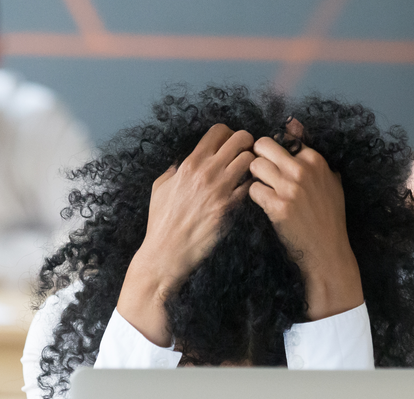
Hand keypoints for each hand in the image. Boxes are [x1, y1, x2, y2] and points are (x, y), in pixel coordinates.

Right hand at [117, 123, 255, 345]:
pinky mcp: (230, 208)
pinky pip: (250, 187)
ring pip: (250, 160)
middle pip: (240, 139)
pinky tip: (248, 192)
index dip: (229, 133)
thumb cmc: (161, 222)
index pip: (218, 131)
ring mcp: (220, 189)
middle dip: (247, 143)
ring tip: (249, 174)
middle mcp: (207, 172)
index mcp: (190, 163)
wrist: (167, 252)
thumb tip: (182, 162)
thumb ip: (173, 171)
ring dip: (253, 164)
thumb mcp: (160, 188)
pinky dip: (252, 186)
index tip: (230, 143)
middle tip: (246, 154)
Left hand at [249, 120, 362, 320]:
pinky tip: (265, 206)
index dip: (273, 152)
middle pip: (262, 146)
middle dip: (258, 158)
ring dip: (254, 178)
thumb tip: (293, 122)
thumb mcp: (329, 179)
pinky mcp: (278, 207)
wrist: (327, 251)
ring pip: (254, 166)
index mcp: (315, 160)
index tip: (275, 165)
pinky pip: (253, 190)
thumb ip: (309, 149)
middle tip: (262, 175)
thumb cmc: (327, 215)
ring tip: (265, 191)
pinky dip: (254, 198)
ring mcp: (290, 189)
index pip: (282, 138)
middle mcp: (303, 170)